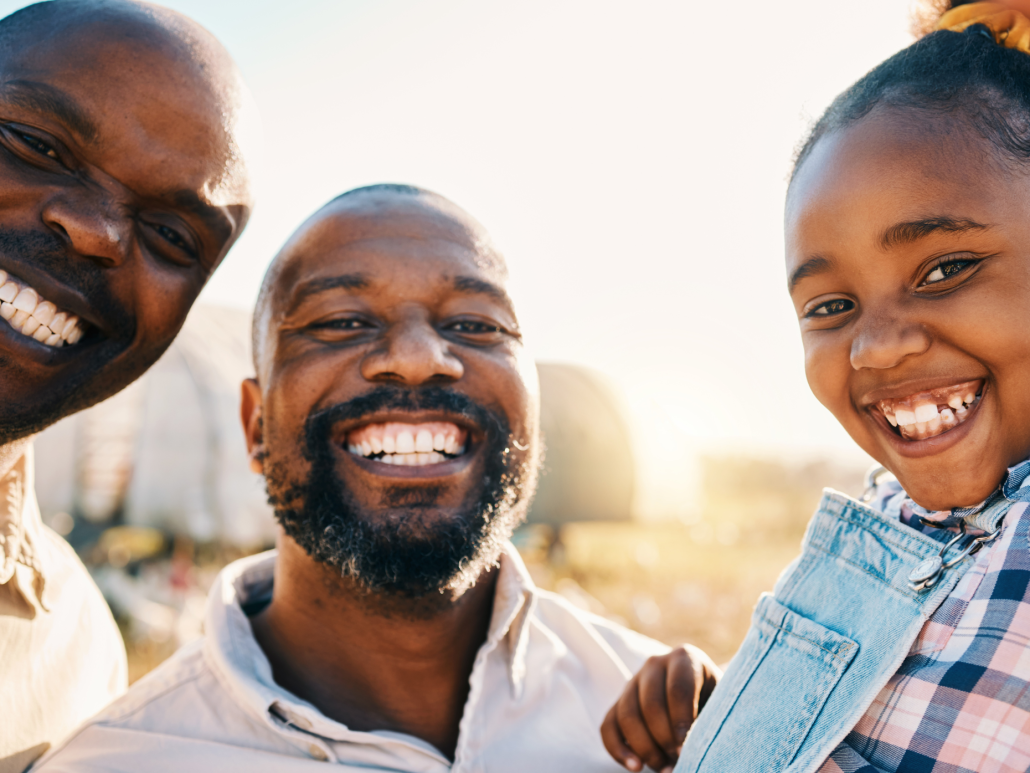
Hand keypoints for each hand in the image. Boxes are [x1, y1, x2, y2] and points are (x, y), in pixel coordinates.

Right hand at [601, 644, 720, 772]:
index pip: (678, 689)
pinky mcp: (618, 702)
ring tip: (665, 768)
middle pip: (651, 703)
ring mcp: (633, 682)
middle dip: (663, 739)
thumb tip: (693, 746)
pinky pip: (608, 726)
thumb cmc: (717, 703)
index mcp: (684, 658)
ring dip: (645, 748)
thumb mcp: (721, 702)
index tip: (686, 748)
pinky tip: (636, 768)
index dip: (681, 721)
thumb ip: (710, 718)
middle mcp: (655, 664)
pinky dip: (618, 750)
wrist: (701, 698)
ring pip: (627, 715)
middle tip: (679, 761)